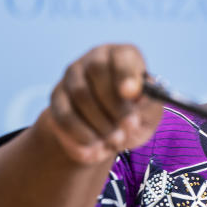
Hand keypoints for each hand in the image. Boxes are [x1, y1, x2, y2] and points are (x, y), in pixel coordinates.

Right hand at [39, 44, 162, 163]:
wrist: (110, 133)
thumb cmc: (136, 114)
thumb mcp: (150, 110)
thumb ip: (148, 102)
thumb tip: (139, 95)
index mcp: (123, 55)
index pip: (122, 56)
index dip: (127, 73)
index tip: (132, 94)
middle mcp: (95, 58)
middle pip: (97, 72)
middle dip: (115, 105)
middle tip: (129, 127)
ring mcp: (72, 76)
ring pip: (80, 94)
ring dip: (100, 122)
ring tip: (116, 141)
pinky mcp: (56, 97)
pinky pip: (63, 116)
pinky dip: (80, 136)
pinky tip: (95, 151)